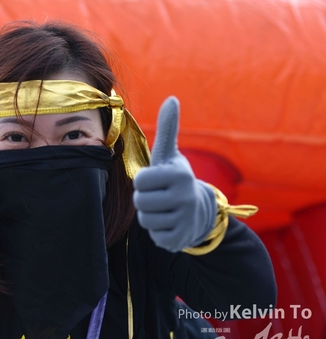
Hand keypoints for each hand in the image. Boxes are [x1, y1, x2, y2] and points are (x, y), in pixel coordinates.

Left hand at [132, 97, 215, 251]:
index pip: (140, 180)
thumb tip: (171, 99)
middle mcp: (185, 197)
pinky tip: (169, 223)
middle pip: (140, 201)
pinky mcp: (180, 239)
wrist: (200, 211)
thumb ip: (167, 128)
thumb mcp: (169, 154)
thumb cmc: (175, 178)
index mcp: (180, 175)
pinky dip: (158, 231)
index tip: (156, 180)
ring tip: (164, 209)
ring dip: (150, 214)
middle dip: (145, 199)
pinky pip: (153, 236)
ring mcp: (185, 220)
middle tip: (159, 196)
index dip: (144, 180)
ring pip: (145, 219)